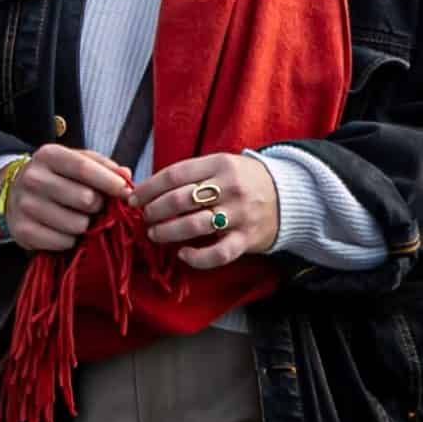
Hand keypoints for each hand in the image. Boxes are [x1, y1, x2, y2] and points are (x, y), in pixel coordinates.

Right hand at [0, 143, 131, 251]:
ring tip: (79, 218)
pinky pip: (63, 242)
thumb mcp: (75, 162)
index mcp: (48, 155)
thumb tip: (126, 177)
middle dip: (99, 206)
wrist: (14, 195)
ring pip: (77, 224)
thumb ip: (102, 166)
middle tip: (96, 206)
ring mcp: (25, 205)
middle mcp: (33, 178)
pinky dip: (71, 240)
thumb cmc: (55, 177)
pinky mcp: (22, 231)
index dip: (110, 182)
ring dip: (86, 225)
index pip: (84, 168)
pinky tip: (65, 230)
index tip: (127, 192)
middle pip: (85, 199)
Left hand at [134, 153, 279, 270]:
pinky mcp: (246, 239)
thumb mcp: (220, 165)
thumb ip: (191, 174)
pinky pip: (217, 254)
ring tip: (155, 235)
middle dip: (154, 211)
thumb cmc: (244, 180)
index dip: (149, 188)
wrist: (288, 196)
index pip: (174, 175)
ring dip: (167, 233)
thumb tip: (149, 188)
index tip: (133, 198)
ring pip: (193, 226)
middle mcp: (229, 187)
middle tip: (144, 218)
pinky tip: (183, 255)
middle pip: (179, 200)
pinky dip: (197, 258)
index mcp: (219, 163)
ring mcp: (239, 214)